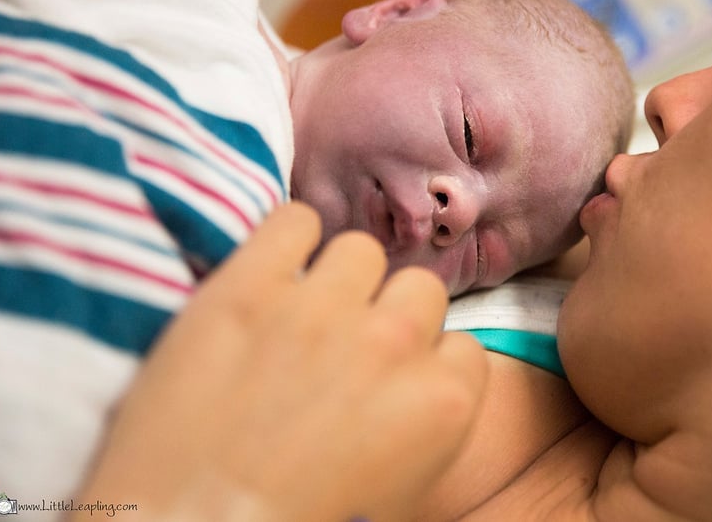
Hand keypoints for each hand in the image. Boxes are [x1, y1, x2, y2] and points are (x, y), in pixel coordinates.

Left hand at [74, 202, 486, 520]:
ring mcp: (319, 307)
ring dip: (340, 278)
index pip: (462, 347)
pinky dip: (288, 237)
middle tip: (347, 348)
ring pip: (361, 250)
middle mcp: (392, 342)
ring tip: (303, 312)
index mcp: (442, 403)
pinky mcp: (248, 284)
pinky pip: (294, 218)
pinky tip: (274, 269)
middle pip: (420, 289)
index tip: (391, 383)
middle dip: (389, 314)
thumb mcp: (401, 493)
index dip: (424, 364)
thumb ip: (425, 421)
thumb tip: (417, 388)